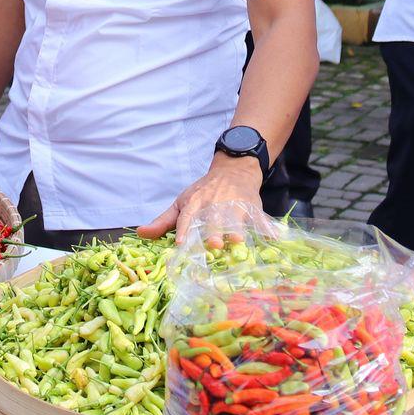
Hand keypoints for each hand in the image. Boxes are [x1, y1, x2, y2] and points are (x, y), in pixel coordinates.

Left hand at [138, 154, 262, 243]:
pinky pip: (260, 218)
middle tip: (212, 244)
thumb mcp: (182, 202)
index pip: (187, 217)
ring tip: (237, 241)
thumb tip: (140, 233)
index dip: (184, 229)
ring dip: (237, 229)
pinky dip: (267, 227)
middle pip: (212, 219)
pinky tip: (273, 237)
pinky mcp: (252, 206)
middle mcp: (214, 204)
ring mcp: (235, 204)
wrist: (233, 170)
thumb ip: (164, 221)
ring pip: (235, 218)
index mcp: (195, 203)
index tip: (180, 243)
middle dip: (212, 231)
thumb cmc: (203, 193)